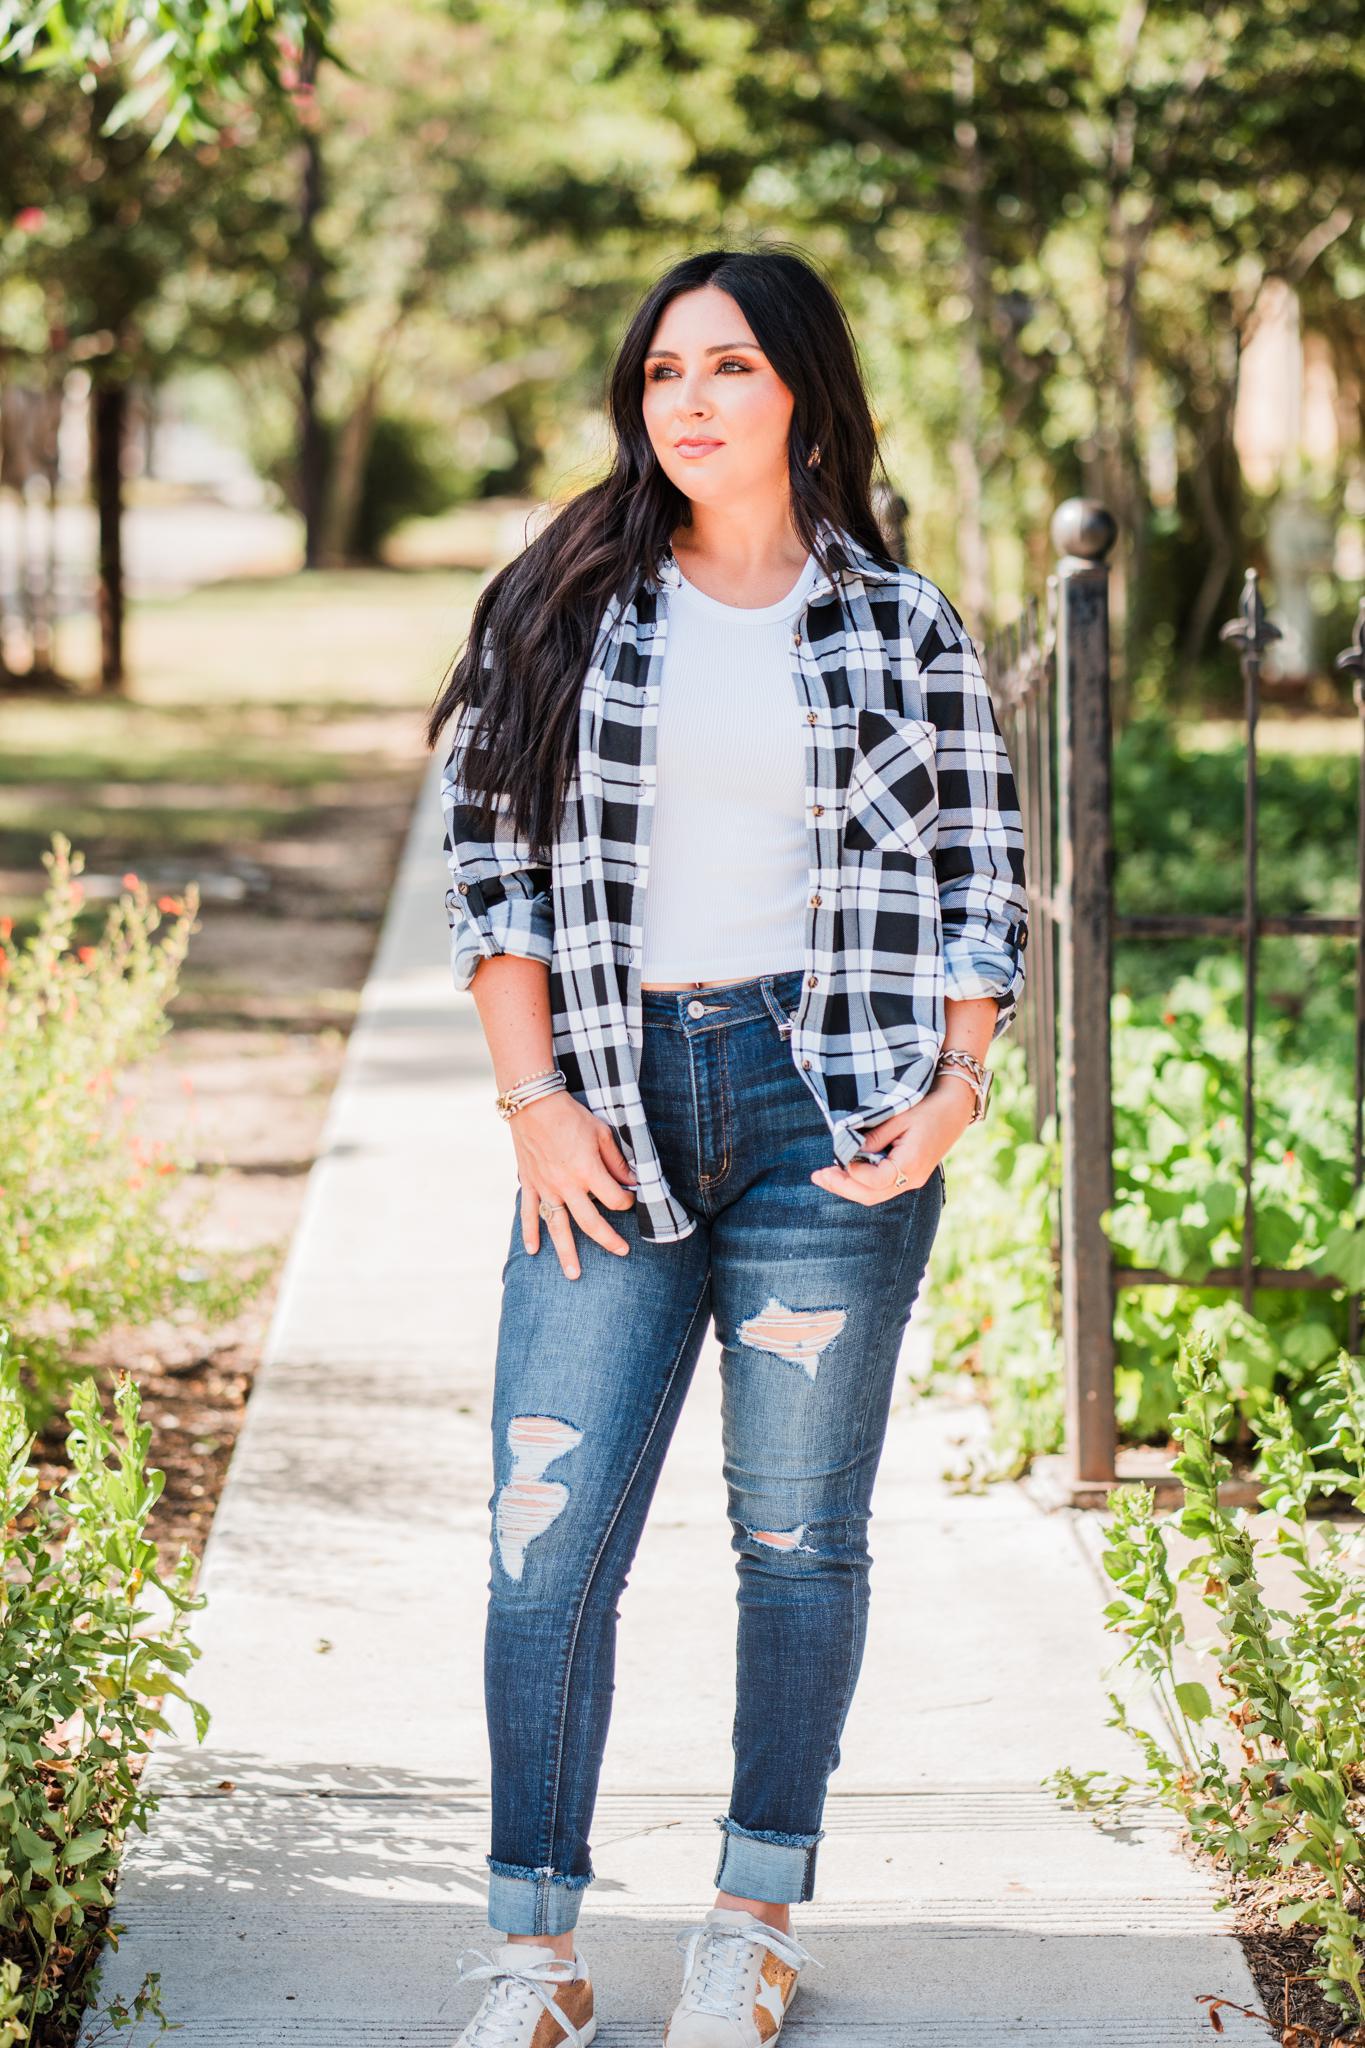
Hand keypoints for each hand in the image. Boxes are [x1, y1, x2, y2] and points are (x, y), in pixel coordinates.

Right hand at [511, 1091, 638, 1277]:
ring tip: (574, 1275)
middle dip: (608, 1240)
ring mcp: (546, 1188)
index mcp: (588, 1171)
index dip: (627, 1201)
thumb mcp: (602, 1132)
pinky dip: (529, 1233)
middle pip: (590, 1222)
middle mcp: (567, 1185)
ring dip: (566, 1252)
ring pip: (558, 1227)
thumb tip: (630, 1181)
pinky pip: (529, 1213)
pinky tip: (533, 1251)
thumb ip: (616, 1161)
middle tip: (621, 1252)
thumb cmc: (571, 1115)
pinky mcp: (530, 1184)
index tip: (631, 1197)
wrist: (533, 1103)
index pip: (614, 1199)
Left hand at [810, 1075, 975, 1204]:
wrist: (956, 1106)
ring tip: (824, 1177)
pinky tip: (844, 1172)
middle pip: (871, 1195)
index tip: (837, 1158)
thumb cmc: (927, 1107)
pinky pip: (881, 1187)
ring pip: (874, 1195)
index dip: (852, 1173)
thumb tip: (848, 1153)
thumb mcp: (898, 1116)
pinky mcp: (910, 1176)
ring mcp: (912, 1180)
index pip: (875, 1181)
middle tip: (817, 1176)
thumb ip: (873, 1138)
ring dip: (848, 1187)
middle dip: (841, 1187)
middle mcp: (912, 1179)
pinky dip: (860, 1183)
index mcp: (911, 1164)